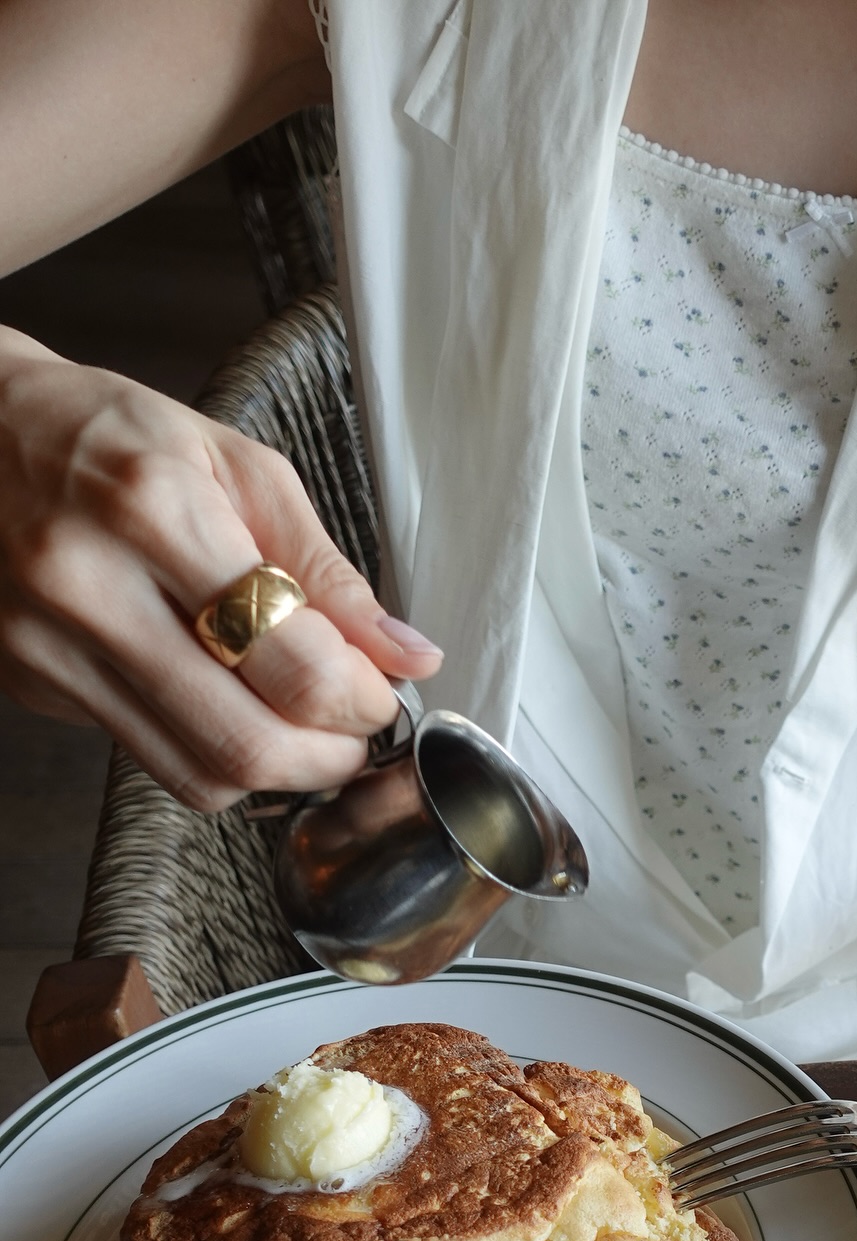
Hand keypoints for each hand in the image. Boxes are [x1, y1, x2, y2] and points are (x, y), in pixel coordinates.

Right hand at [0, 334, 441, 810]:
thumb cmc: (113, 437)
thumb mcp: (239, 466)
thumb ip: (327, 571)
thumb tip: (406, 654)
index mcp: (153, 509)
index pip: (292, 662)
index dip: (362, 701)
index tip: (384, 695)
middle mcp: (90, 587)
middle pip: (247, 743)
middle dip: (330, 758)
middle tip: (356, 733)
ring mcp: (49, 647)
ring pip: (199, 775)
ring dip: (279, 775)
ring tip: (307, 731)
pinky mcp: (32, 685)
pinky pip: (152, 759)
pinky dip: (216, 757)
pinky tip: (237, 712)